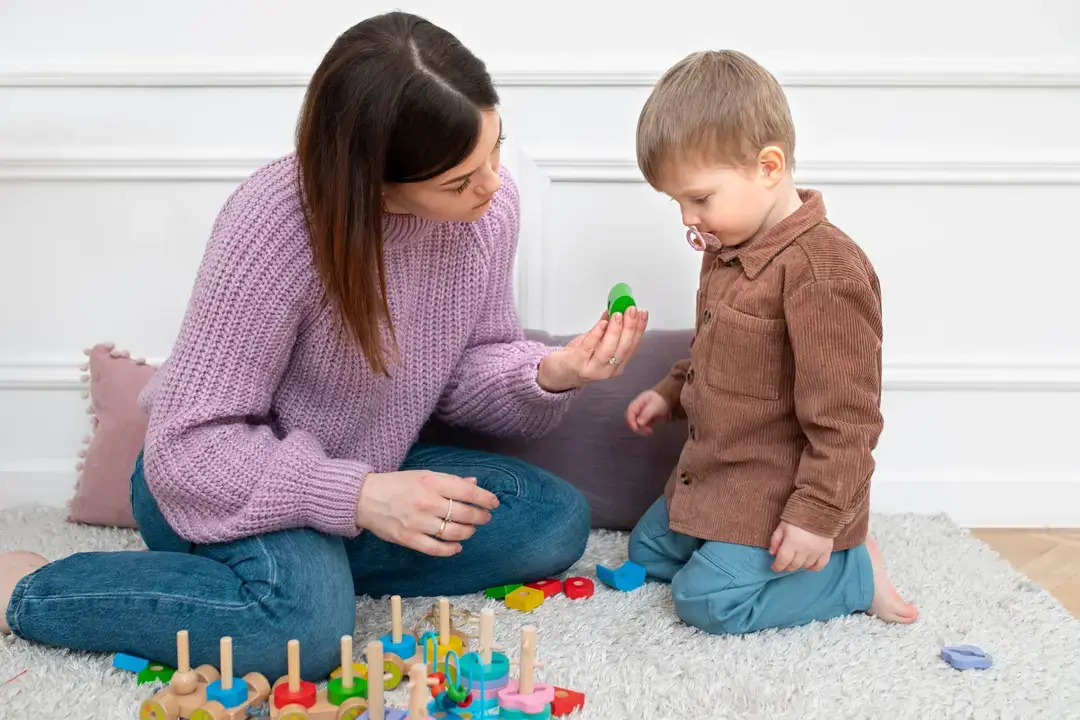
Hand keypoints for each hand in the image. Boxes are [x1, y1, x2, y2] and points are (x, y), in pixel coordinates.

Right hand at [355, 470, 499, 556]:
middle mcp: (426, 502)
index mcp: (431, 482)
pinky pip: (436, 549)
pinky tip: (457, 546)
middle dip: (479, 517)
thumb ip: (449, 480)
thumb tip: (473, 484)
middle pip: (463, 513)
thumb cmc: (397, 484)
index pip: (467, 492)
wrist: (365, 498)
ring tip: (470, 530)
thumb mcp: (423, 475)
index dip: (484, 499)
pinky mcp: (408, 538)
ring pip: (453, 532)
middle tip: (484, 518)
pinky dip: (451, 550)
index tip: (493, 503)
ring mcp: (417, 522)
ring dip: (467, 532)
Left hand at [537, 306, 648, 391]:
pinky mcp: (577, 365)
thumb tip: (616, 307)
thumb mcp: (597, 342)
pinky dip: (596, 334)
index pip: (633, 345)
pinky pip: (588, 349)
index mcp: (618, 364)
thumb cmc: (578, 358)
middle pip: (624, 348)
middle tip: (631, 310)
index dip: (640, 328)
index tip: (642, 313)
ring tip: (617, 314)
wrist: (557, 373)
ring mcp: (593, 370)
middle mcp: (609, 370)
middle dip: (630, 327)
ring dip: (615, 330)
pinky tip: (602, 323)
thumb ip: (607, 328)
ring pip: (608, 350)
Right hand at [626, 389, 670, 435]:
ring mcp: (640, 415)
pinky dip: (644, 430)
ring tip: (650, 431)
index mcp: (637, 403)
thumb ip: (646, 414)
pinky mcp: (643, 420)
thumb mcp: (654, 406)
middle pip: (632, 420)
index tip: (637, 428)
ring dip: (641, 430)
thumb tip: (639, 423)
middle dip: (638, 427)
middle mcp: (636, 410)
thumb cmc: (660, 400)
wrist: (667, 400)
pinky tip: (650, 431)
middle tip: (647, 430)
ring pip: (636, 425)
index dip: (632, 421)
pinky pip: (641, 427)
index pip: (630, 413)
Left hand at [769, 521, 832, 572]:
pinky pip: (821, 565)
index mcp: (792, 543)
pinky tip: (809, 567)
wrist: (819, 507)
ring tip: (794, 562)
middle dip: (786, 567)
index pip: (783, 561)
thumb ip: (776, 540)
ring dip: (798, 566)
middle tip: (783, 565)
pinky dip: (814, 568)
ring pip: (806, 566)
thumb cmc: (797, 515)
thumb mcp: (782, 525)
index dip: (777, 566)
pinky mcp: (827, 550)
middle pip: (794, 565)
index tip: (774, 567)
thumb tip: (772, 554)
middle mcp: (805, 550)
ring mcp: (817, 551)